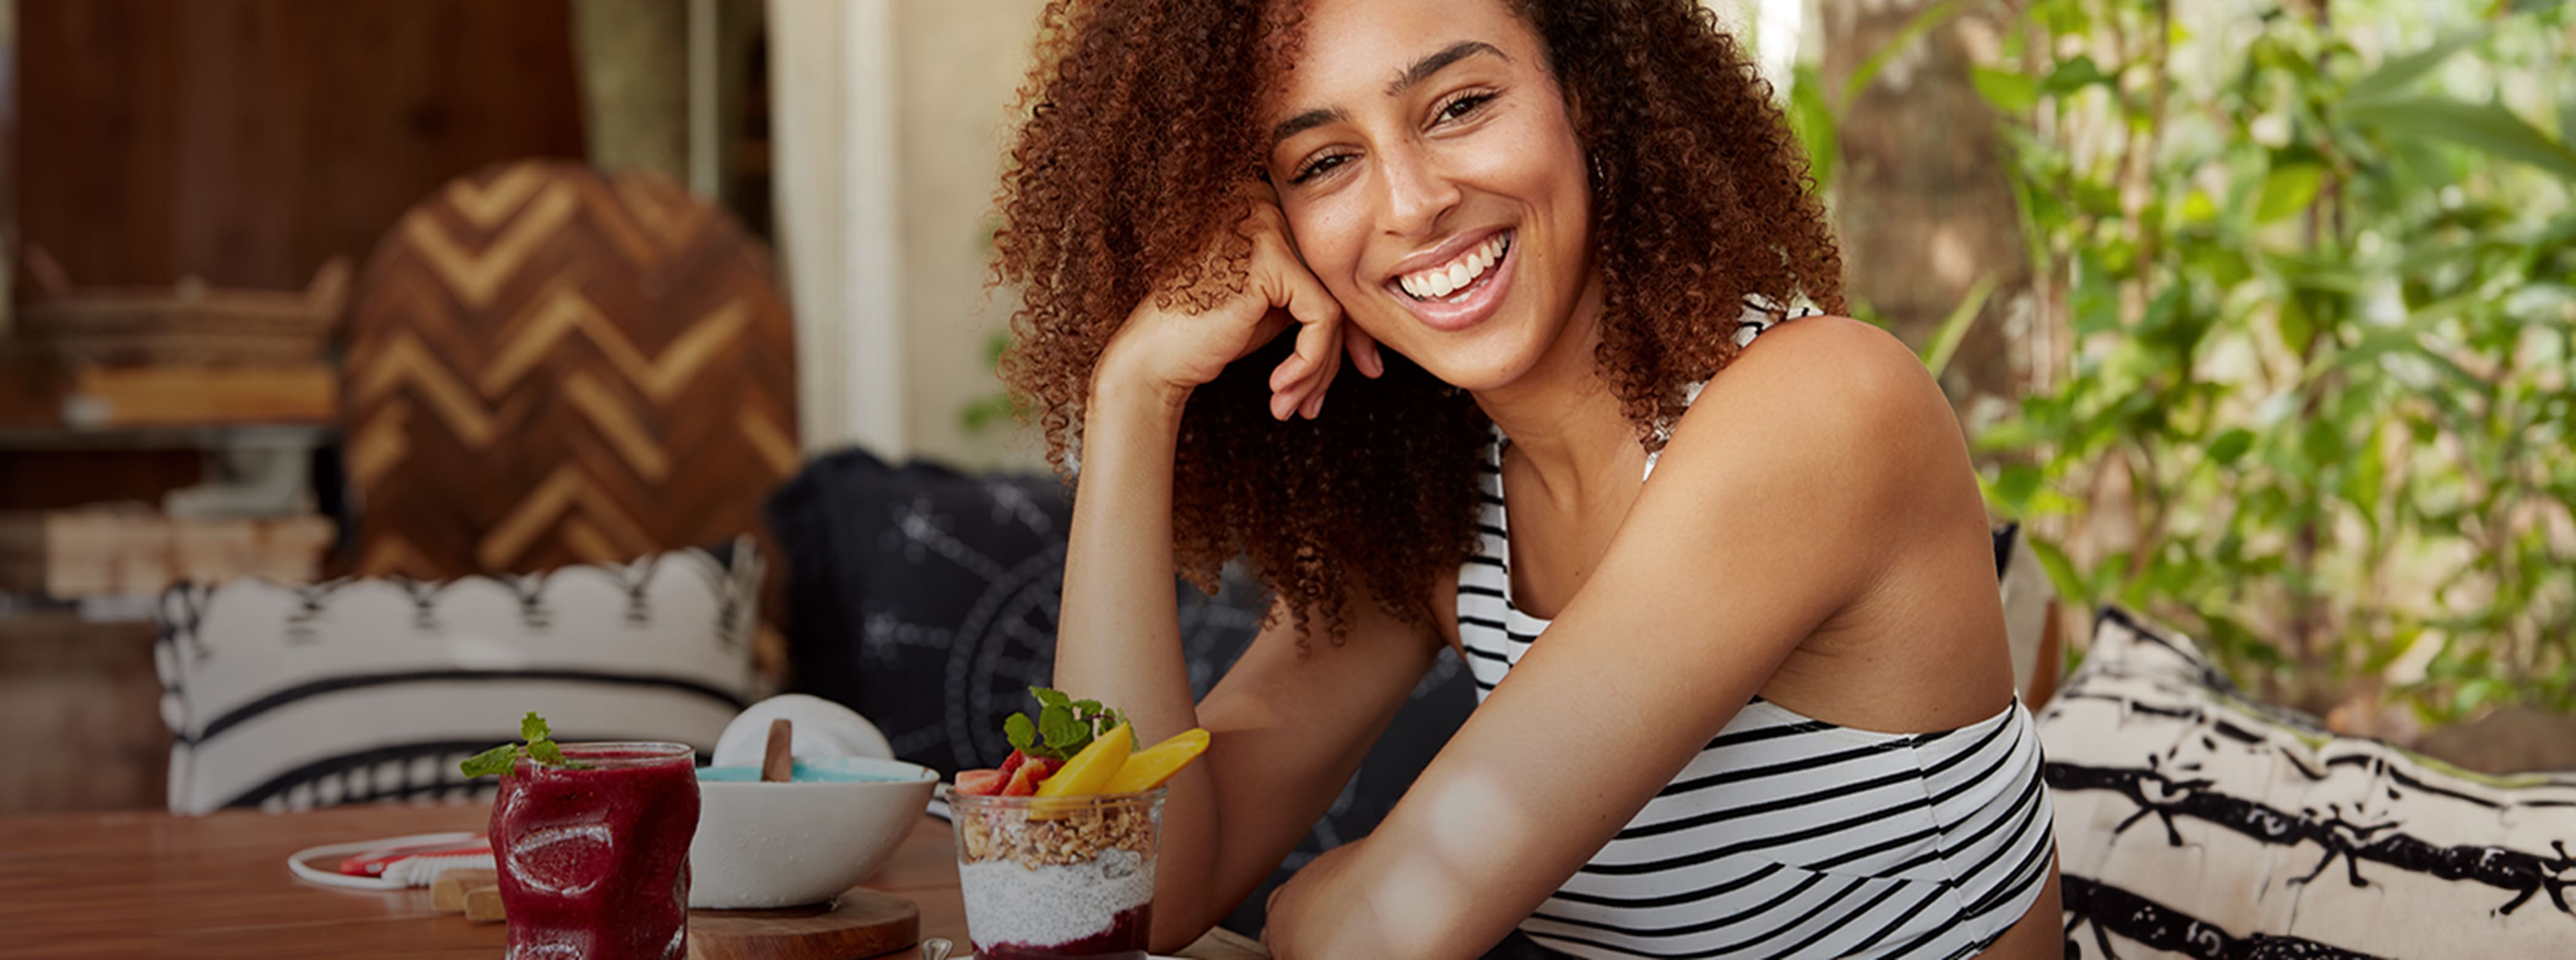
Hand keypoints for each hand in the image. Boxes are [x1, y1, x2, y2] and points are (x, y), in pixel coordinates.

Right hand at [1096, 183, 1384, 419]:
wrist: (1151, 359)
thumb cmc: (1205, 334)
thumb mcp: (1272, 307)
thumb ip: (1315, 293)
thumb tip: (1377, 320)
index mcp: (1265, 206)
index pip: (1329, 264)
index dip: (1346, 325)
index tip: (1346, 372)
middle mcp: (1265, 203)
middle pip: (1336, 280)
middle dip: (1338, 351)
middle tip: (1318, 401)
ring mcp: (1266, 224)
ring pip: (1335, 302)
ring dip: (1320, 367)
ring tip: (1297, 405)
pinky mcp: (1270, 257)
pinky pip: (1323, 317)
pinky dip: (1311, 361)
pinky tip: (1281, 390)